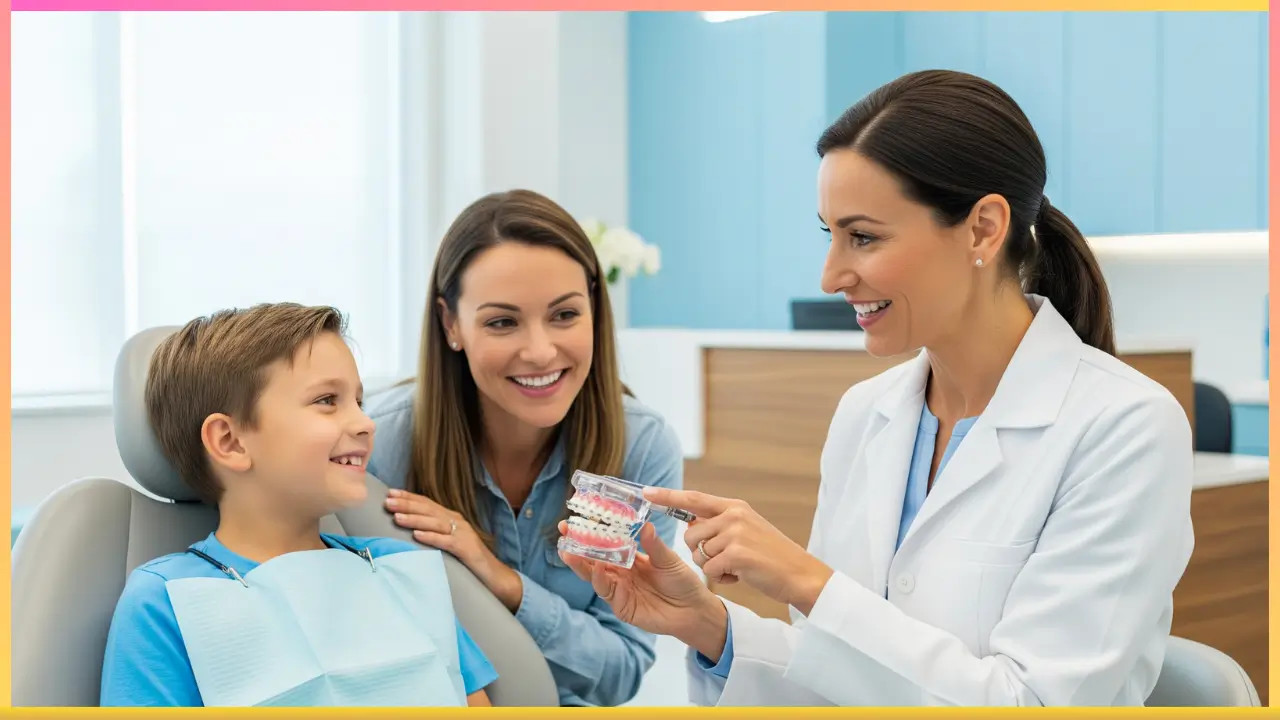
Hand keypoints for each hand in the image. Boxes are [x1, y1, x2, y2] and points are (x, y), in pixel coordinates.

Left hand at [385, 489, 522, 609]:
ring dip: (415, 518)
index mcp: (452, 518)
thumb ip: (435, 532)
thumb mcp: (450, 541)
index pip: (427, 503)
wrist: (494, 575)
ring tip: (397, 517)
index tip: (390, 492)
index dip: (409, 497)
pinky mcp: (466, 549)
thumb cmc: (468, 559)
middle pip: (429, 509)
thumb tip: (409, 529)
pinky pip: (446, 541)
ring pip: (435, 523)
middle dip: (407, 504)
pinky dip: (431, 537)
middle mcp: (457, 522)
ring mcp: (463, 534)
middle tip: (388, 501)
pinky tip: (417, 535)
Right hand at [557, 521, 730, 661]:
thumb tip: (645, 525)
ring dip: (582, 565)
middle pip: (593, 560)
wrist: (693, 610)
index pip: (605, 544)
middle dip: (577, 548)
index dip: (591, 533)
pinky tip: (599, 570)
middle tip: (564, 534)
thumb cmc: (682, 582)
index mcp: (629, 558)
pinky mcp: (622, 607)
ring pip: (595, 577)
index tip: (575, 521)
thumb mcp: (668, 560)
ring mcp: (619, 591)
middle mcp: (620, 574)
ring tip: (571, 552)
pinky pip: (608, 594)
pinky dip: (602, 582)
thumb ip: (654, 545)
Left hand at [645, 487, 834, 616]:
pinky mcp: (737, 554)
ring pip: (698, 554)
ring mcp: (736, 533)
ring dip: (712, 567)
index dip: (667, 496)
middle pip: (690, 535)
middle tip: (725, 559)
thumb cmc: (771, 556)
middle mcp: (733, 515)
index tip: (645, 492)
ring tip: (737, 566)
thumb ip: (721, 523)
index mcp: (734, 506)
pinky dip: (722, 578)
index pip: (693, 498)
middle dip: (699, 552)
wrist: (800, 574)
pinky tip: (741, 576)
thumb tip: (690, 525)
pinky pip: (710, 569)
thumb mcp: (747, 528)